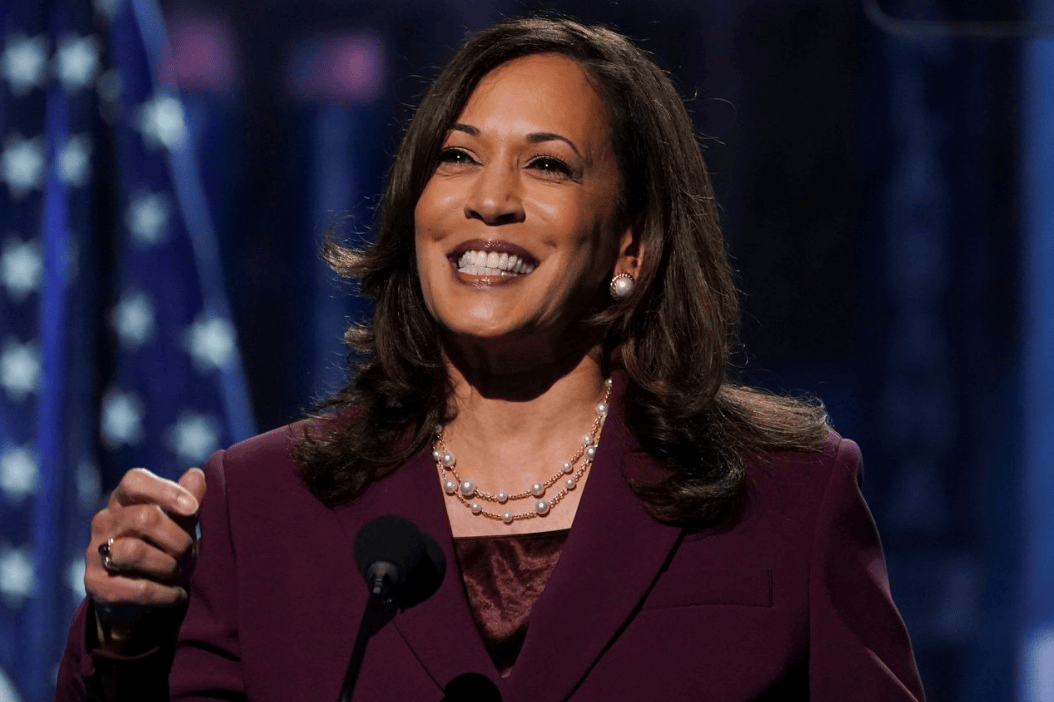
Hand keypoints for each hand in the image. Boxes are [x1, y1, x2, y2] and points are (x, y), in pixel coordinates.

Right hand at [84, 467, 205, 652]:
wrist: (136, 598)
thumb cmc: (162, 548)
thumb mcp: (179, 524)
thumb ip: (188, 500)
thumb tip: (197, 474)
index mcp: (123, 499)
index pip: (135, 481)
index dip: (166, 491)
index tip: (194, 508)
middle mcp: (104, 521)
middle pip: (144, 518)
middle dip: (178, 539)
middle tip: (191, 553)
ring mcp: (94, 552)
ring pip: (135, 552)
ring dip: (170, 566)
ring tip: (181, 574)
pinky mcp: (95, 584)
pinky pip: (138, 587)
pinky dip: (166, 593)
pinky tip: (177, 595)